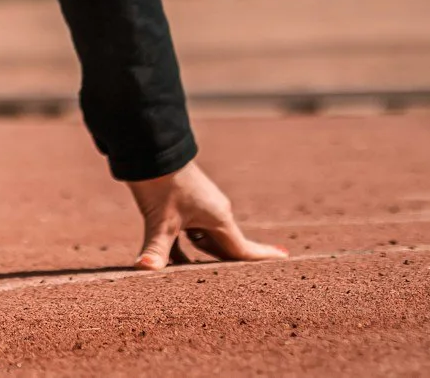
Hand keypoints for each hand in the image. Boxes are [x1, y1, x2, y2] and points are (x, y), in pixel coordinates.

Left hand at [125, 160, 287, 269]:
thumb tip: (144, 268)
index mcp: (219, 218)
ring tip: (204, 278)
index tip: (285, 258)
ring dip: (201, 258)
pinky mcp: (183, 203)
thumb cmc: (161, 183)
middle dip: (230, 266)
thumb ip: (156, 249)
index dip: (263, 257)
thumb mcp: (160, 220)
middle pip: (225, 248)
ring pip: (205, 240)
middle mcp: (214, 213)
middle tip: (247, 282)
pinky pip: (188, 233)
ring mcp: (200, 207)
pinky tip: (171, 263)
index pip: (243, 249)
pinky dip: (181, 248)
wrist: (150, 148)